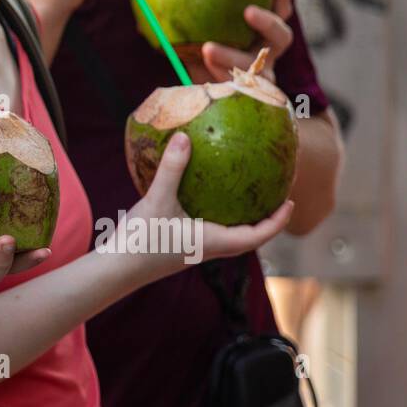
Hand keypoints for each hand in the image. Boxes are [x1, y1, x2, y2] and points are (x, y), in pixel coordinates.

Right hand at [128, 133, 293, 277]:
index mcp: (214, 241)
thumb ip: (172, 168)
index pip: (258, 235)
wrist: (116, 270)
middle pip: (249, 239)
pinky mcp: (182, 249)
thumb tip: (185, 136)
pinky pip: (211, 234)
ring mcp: (195, 251)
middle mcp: (209, 249)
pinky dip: (220, 220)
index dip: (277, 221)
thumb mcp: (157, 199)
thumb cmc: (141, 240)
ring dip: (243, 223)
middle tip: (274, 200)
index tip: (290, 202)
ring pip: (230, 239)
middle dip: (265, 222)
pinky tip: (205, 202)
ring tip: (246, 200)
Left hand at [183, 0, 292, 83]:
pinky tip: (201, 70)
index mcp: (264, 33)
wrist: (200, 90)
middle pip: (281, 37)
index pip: (281, 11)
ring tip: (207, 49)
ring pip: (256, 68)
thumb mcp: (199, 32)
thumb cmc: (201, 53)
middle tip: (249, 11)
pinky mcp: (243, 95)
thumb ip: (191, 17)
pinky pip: (234, 87)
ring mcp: (258, 77)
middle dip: (268, 23)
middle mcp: (266, 53)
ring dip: (231, 57)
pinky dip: (216, 74)